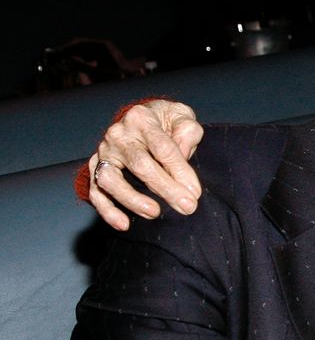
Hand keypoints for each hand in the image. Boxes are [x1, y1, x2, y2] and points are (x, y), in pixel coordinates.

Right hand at [90, 100, 203, 229]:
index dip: (180, 171)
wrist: (142, 119)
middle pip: (140, 165)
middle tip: (187, 207)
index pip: (162, 147)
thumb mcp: (182, 116)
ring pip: (111, 179)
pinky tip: (123, 224)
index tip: (195, 192)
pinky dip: (107, 210)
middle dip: (165, 189)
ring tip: (155, 213)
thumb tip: (182, 153)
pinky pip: (96, 191)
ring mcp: (104, 152)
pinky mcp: (95, 168)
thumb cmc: (166, 122)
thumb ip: (187, 130)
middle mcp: (118, 134)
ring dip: (133, 200)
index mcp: (141, 118)